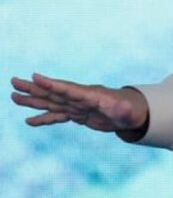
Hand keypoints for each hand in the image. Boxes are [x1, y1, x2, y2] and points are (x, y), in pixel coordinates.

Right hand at [10, 73, 148, 135]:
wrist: (133, 113)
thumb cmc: (132, 111)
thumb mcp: (128, 112)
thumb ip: (123, 109)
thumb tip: (123, 108)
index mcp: (91, 96)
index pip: (69, 89)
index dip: (52, 84)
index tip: (35, 76)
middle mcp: (80, 99)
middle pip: (54, 92)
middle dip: (35, 88)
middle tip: (14, 81)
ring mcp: (77, 106)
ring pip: (52, 102)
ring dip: (33, 100)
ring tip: (13, 96)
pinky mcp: (78, 115)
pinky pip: (58, 116)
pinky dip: (44, 118)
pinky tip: (29, 121)